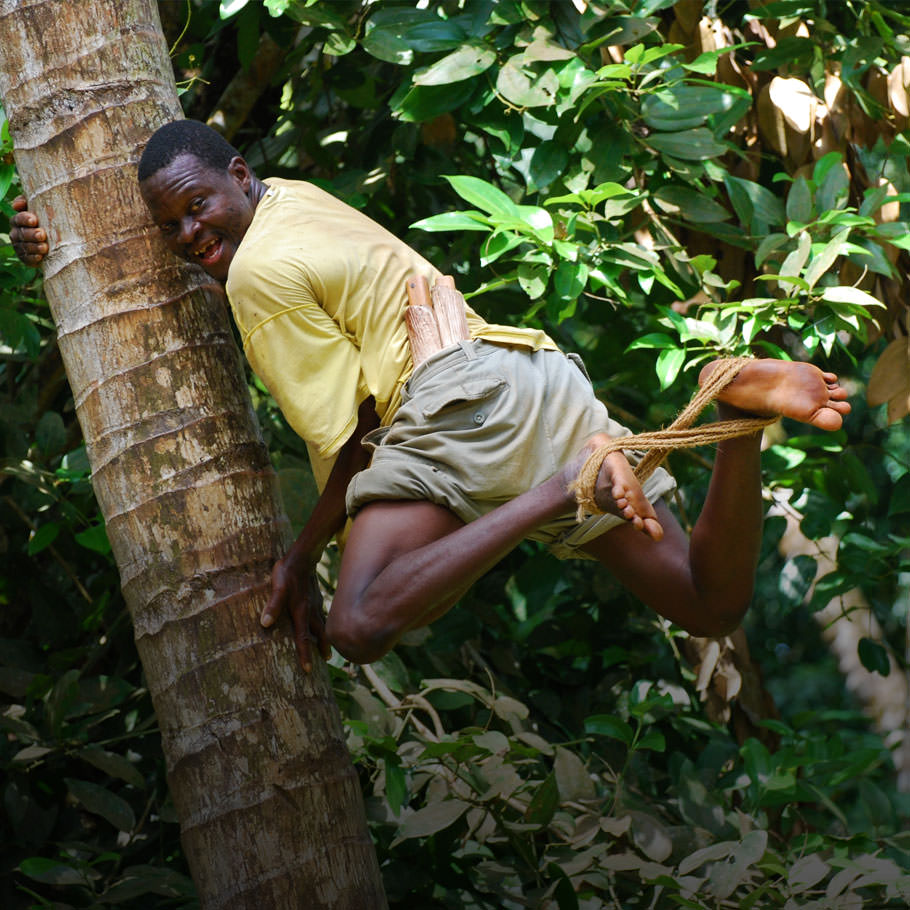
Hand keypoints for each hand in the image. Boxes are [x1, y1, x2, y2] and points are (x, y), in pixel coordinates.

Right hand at [9, 196, 47, 265]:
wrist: (62, 244)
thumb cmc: (53, 221)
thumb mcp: (47, 209)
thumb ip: (36, 201)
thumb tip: (18, 204)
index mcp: (21, 220)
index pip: (18, 218)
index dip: (24, 218)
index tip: (34, 219)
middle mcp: (17, 232)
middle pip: (19, 233)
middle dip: (30, 234)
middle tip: (42, 234)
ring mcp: (21, 246)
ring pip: (22, 246)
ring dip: (33, 247)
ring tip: (44, 247)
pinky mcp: (26, 258)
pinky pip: (26, 258)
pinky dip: (32, 258)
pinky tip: (40, 257)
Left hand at [262, 554, 330, 672]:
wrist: (303, 556)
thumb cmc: (287, 572)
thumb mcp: (277, 587)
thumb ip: (273, 605)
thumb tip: (265, 624)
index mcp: (301, 611)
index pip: (303, 637)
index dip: (305, 654)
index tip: (308, 670)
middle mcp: (310, 610)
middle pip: (318, 633)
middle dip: (322, 648)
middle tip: (326, 660)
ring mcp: (315, 603)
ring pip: (322, 624)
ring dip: (324, 636)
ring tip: (327, 646)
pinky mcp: (315, 596)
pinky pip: (321, 613)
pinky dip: (323, 622)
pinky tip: (322, 622)